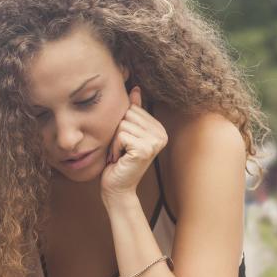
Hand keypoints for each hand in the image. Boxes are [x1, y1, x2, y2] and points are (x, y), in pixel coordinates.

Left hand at [101, 86, 167, 200]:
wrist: (117, 188)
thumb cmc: (118, 161)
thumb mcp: (125, 133)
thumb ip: (133, 112)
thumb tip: (135, 88)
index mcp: (159, 128)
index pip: (133, 108)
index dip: (122, 124)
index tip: (125, 143)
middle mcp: (162, 134)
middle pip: (127, 114)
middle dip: (117, 132)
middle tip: (121, 150)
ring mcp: (155, 142)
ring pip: (122, 124)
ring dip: (114, 141)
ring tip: (120, 155)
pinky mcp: (145, 150)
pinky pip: (120, 135)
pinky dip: (114, 147)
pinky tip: (119, 159)